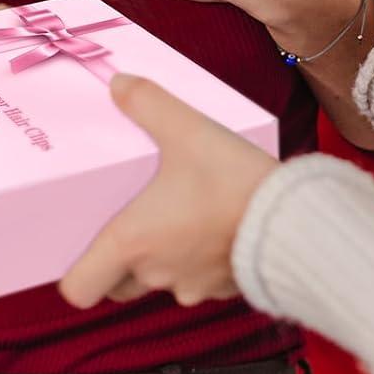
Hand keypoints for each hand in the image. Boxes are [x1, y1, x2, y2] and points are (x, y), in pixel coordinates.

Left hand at [59, 74, 278, 308]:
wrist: (297, 221)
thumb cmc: (234, 181)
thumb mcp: (187, 129)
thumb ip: (148, 103)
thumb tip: (118, 84)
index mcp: (132, 243)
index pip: (79, 288)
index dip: (75, 271)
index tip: (84, 242)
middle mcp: (157, 273)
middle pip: (116, 286)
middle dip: (116, 262)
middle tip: (127, 222)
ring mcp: (192, 286)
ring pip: (160, 283)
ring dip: (161, 258)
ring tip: (174, 216)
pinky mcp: (225, 289)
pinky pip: (198, 281)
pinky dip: (198, 261)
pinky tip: (212, 225)